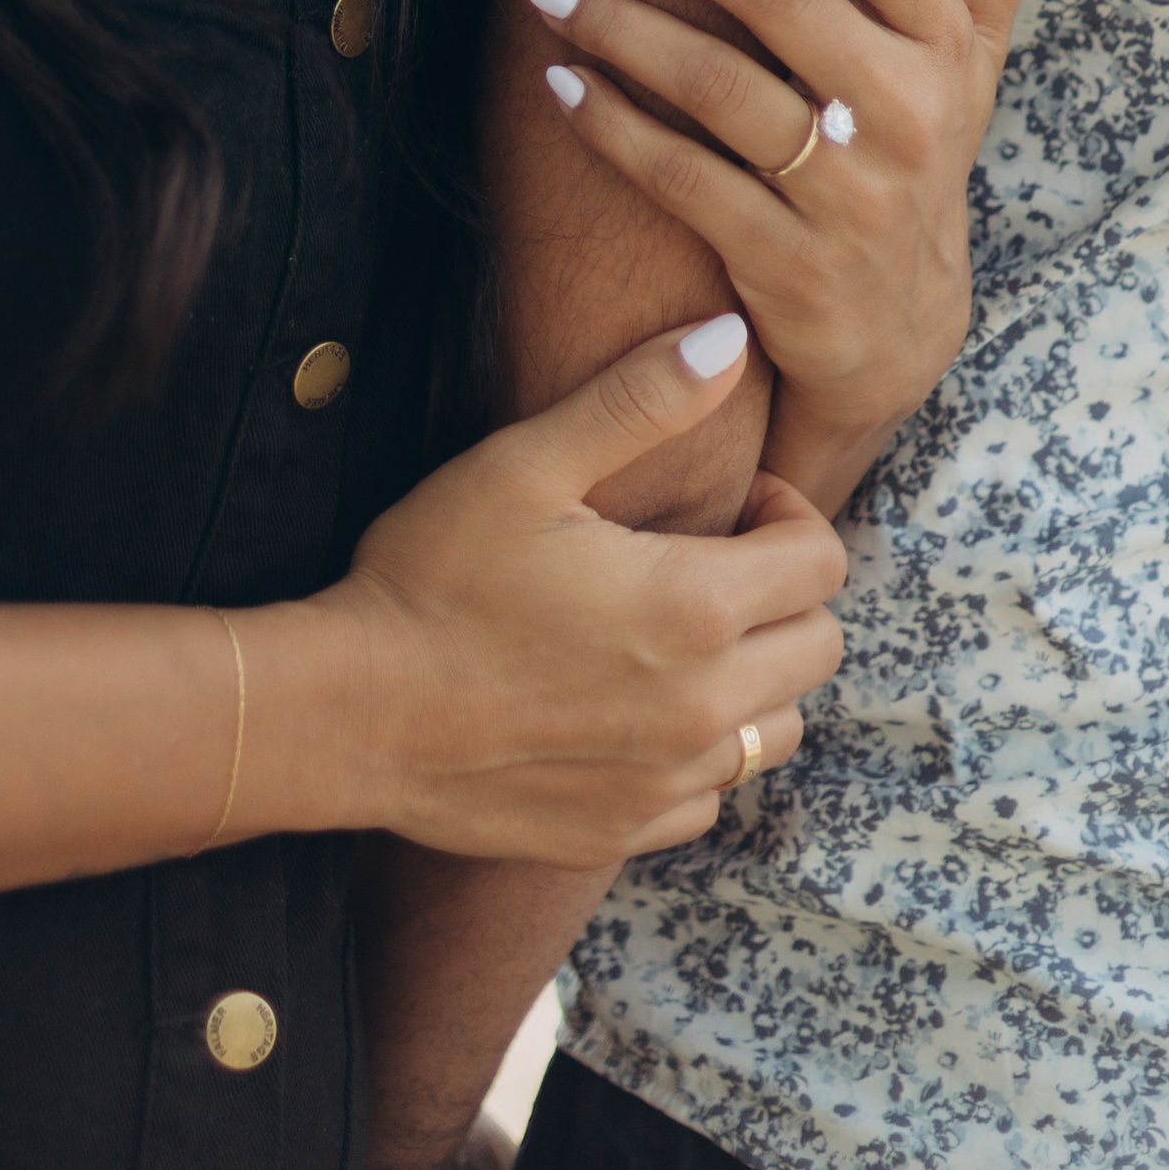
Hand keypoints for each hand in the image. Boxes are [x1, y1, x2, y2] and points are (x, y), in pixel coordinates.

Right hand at [328, 319, 846, 860]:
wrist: (347, 712)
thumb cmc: (430, 576)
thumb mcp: (526, 464)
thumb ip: (642, 399)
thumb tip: (731, 339)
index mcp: (693, 608)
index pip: (821, 564)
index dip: (786, 516)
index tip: (730, 506)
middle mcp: (700, 708)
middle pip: (819, 648)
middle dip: (782, 595)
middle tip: (705, 564)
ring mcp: (664, 781)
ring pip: (775, 730)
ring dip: (753, 678)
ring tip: (676, 637)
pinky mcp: (622, 830)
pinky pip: (711, 796)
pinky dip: (695, 753)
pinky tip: (631, 709)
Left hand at [525, 0, 1080, 512]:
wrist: (899, 333)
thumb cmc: (921, 155)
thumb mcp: (974, 59)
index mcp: (944, 46)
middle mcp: (906, 113)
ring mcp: (847, 193)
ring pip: (716, 85)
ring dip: (620, 27)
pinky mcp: (785, 262)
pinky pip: (681, 178)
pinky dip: (613, 126)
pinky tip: (560, 82)